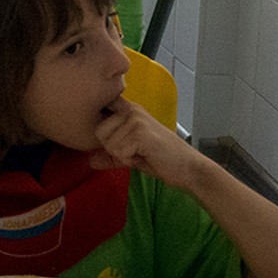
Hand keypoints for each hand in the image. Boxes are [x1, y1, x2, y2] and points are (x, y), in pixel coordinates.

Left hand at [91, 98, 209, 186]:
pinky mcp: (140, 132)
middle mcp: (130, 109)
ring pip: (107, 143)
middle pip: (97, 132)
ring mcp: (135, 119)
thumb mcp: (130, 154)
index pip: (99, 109)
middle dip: (112, 148)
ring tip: (141, 153)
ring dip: (122, 155)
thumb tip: (89, 161)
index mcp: (128, 109)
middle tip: (134, 151)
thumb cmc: (160, 159)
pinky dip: (128, 160)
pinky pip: (117, 151)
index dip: (98, 120)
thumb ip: (110, 154)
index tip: (108, 131)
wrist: (188, 168)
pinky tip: (145, 156)